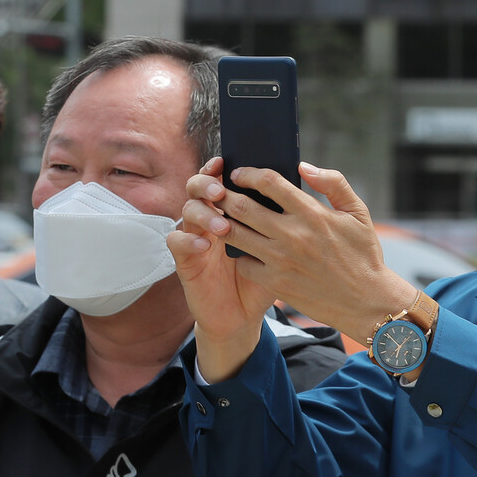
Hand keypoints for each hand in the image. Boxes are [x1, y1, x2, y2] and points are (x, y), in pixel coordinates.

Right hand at [167, 158, 276, 381]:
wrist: (245, 315)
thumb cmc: (266, 275)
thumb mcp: (282, 245)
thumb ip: (286, 215)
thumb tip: (300, 182)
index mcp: (233, 209)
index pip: (222, 178)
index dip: (219, 166)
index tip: (227, 161)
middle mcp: (211, 218)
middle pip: (198, 187)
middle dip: (207, 183)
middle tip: (222, 192)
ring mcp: (196, 237)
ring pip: (186, 210)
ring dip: (202, 213)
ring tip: (223, 225)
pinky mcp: (186, 261)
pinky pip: (176, 242)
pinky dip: (188, 240)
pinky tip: (205, 245)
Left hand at [176, 159, 415, 346]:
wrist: (366, 301)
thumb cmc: (363, 254)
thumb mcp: (358, 213)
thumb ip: (333, 184)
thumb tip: (303, 167)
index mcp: (312, 213)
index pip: (269, 182)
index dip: (248, 173)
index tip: (239, 174)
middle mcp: (293, 235)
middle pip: (242, 206)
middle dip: (225, 195)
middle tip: (220, 193)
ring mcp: (281, 260)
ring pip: (234, 234)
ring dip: (223, 222)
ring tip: (222, 218)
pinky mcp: (275, 282)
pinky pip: (243, 263)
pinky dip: (240, 254)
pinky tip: (245, 250)